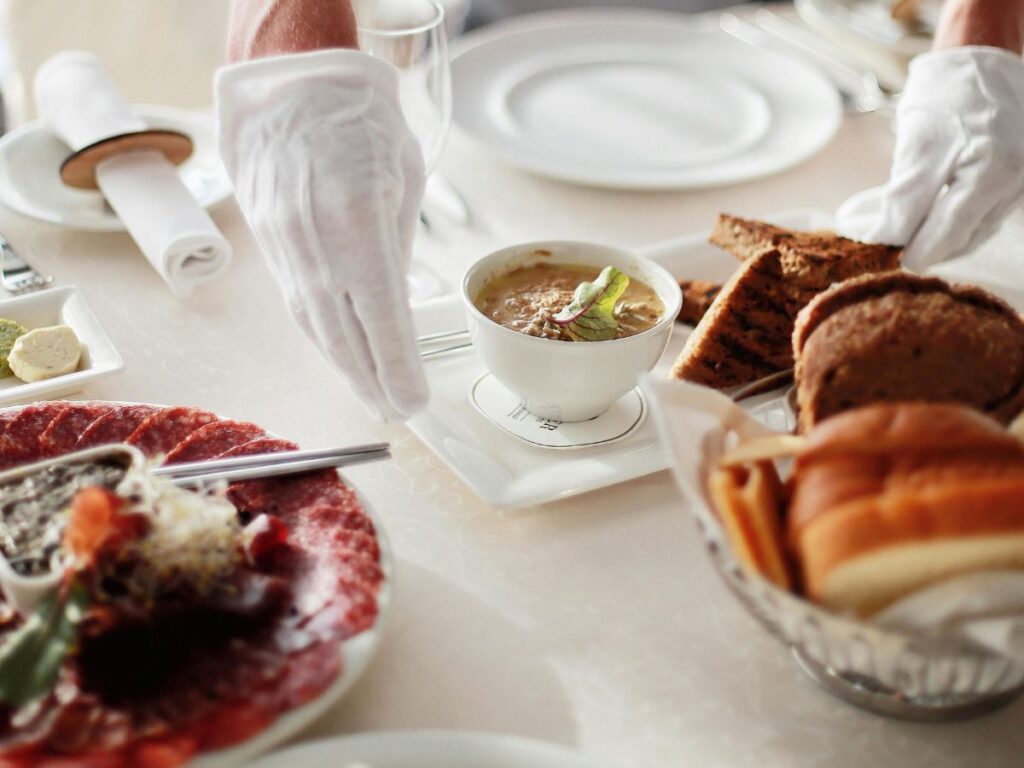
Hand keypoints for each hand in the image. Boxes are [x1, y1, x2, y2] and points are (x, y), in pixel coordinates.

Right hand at [216, 50, 428, 420]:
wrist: (289, 86)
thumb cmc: (361, 121)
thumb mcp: (403, 177)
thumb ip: (397, 245)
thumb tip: (398, 307)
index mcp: (357, 219)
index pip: (380, 314)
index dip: (395, 366)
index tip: (411, 403)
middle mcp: (314, 240)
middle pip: (343, 333)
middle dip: (371, 380)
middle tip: (395, 413)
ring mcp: (285, 245)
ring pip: (315, 324)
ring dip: (345, 368)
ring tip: (372, 396)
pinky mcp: (270, 244)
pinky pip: (298, 303)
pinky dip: (323, 338)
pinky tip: (342, 358)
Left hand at [837, 45, 1023, 271]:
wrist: (981, 57)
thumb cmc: (946, 95)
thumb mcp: (916, 145)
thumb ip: (903, 198)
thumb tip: (884, 240)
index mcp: (991, 171)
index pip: (944, 232)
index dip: (910, 250)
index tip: (883, 257)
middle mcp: (1014, 180)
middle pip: (962, 237)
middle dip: (925, 249)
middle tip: (891, 253)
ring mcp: (1022, 180)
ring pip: (975, 232)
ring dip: (941, 241)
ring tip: (908, 238)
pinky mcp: (1021, 180)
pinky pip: (986, 217)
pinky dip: (958, 226)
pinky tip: (934, 224)